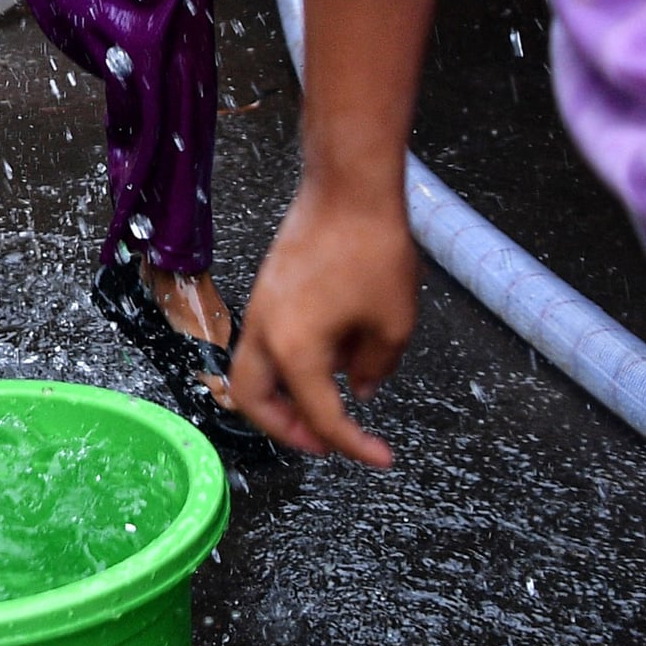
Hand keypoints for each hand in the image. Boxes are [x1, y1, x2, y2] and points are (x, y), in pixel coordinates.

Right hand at [229, 178, 420, 464]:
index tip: (381, 457)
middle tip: (324, 443)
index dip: (353, 445)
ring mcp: (259, 308)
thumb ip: (376, 367)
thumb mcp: (393, 323)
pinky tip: (327, 357)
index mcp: (294, 350)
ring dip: (281, 397)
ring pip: (251, 371)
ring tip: (323, 403)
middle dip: (286, 431)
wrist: (348, 188)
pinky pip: (262, 343)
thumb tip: (360, 388)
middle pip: (252, 401)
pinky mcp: (267, 289)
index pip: (320, 416)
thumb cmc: (372, 250)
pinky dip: (285, 365)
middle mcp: (264, 333)